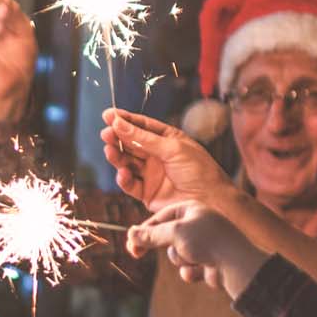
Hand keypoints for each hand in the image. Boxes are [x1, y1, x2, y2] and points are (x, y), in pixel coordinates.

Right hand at [99, 107, 231, 208]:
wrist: (211, 201)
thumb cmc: (199, 170)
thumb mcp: (171, 149)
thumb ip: (143, 138)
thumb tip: (118, 123)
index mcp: (166, 139)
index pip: (141, 126)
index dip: (124, 120)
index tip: (108, 115)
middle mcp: (157, 155)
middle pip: (130, 143)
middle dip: (117, 137)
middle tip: (106, 134)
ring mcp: (151, 174)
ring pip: (127, 163)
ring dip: (117, 156)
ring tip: (110, 150)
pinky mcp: (146, 193)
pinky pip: (129, 184)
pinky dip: (124, 179)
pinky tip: (124, 173)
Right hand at [124, 199, 266, 299]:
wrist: (239, 265)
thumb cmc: (208, 241)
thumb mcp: (174, 233)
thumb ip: (150, 234)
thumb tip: (130, 234)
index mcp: (192, 209)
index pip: (160, 216)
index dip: (145, 229)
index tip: (130, 241)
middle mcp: (199, 223)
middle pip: (166, 235)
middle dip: (161, 245)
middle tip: (136, 253)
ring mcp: (205, 243)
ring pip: (177, 254)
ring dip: (180, 260)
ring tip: (194, 259)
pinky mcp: (209, 262)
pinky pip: (189, 267)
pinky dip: (192, 271)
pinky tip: (203, 271)